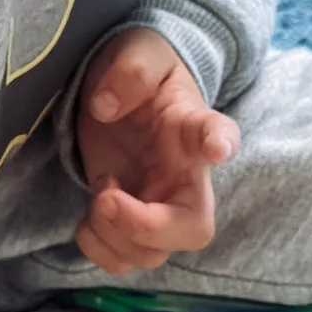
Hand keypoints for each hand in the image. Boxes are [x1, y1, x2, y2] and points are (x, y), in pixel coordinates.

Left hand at [74, 27, 238, 277]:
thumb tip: (105, 107)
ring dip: (113, 236)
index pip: (219, 134)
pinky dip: (98, 248)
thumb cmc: (137, 72)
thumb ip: (130, 70)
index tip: (218, 149)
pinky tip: (90, 214)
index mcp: (192, 128)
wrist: (121, 94)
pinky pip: (123, 259)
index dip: (222, 144)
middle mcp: (185, 177)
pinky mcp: (132, 224)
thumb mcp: (136, 52)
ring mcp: (160, 206)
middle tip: (106, 197)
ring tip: (100, 192)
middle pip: (195, 229)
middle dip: (146, 229)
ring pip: (152, 255)